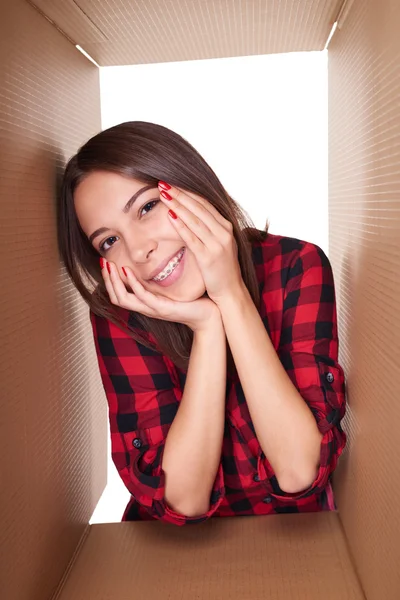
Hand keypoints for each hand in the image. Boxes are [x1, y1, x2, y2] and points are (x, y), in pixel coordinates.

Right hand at [101, 259, 220, 332]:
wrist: (210, 316)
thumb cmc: (193, 301)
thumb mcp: (172, 288)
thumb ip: (161, 279)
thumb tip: (155, 259)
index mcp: (146, 303)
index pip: (118, 294)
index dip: (109, 280)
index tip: (105, 262)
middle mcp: (146, 308)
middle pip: (115, 297)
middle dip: (107, 279)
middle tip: (102, 262)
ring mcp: (153, 309)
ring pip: (123, 298)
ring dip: (114, 281)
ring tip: (109, 265)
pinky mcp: (162, 309)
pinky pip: (142, 297)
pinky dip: (132, 284)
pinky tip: (127, 271)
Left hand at [157, 182, 243, 303]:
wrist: (231, 290)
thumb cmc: (222, 268)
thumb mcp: (220, 244)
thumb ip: (209, 229)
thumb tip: (192, 215)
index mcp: (226, 226)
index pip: (204, 203)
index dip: (187, 192)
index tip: (172, 184)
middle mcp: (223, 232)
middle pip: (198, 208)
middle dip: (179, 194)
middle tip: (163, 183)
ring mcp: (217, 244)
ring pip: (194, 220)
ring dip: (177, 205)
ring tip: (163, 194)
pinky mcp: (208, 257)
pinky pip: (192, 238)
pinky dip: (181, 226)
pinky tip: (170, 216)